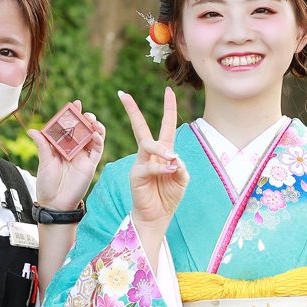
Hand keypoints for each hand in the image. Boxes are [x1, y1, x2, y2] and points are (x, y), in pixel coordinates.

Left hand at [28, 100, 104, 209]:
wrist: (55, 203)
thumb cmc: (47, 184)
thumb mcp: (43, 161)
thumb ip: (42, 145)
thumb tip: (32, 130)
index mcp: (61, 145)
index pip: (69, 126)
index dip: (72, 115)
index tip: (75, 104)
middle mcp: (74, 149)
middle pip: (83, 129)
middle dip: (86, 119)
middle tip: (85, 114)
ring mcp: (83, 156)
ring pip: (93, 137)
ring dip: (95, 127)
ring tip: (92, 121)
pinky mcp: (91, 164)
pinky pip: (98, 150)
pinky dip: (99, 141)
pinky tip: (96, 134)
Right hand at [120, 87, 188, 235]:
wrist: (156, 216)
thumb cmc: (168, 196)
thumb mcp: (182, 179)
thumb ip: (181, 167)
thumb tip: (174, 158)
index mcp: (163, 151)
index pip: (166, 125)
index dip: (168, 108)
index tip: (169, 90)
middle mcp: (149, 154)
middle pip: (140, 127)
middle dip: (132, 110)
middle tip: (124, 95)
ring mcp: (140, 163)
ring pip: (147, 145)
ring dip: (161, 149)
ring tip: (172, 158)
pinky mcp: (136, 175)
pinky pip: (149, 166)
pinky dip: (161, 168)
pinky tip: (170, 171)